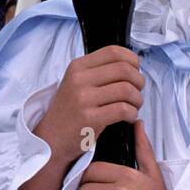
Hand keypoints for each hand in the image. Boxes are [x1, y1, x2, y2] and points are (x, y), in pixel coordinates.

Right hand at [33, 45, 143, 165]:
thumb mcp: (76, 82)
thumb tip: (131, 66)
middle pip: (124, 69)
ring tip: (133, 107)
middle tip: (137, 92)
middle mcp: (79, 79)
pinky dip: (132, 114)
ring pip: (126, 89)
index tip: (135, 71)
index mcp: (78, 67)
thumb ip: (98, 71)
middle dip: (139, 81)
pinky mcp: (90, 118)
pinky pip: (123, 109)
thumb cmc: (69, 111)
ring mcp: (83, 99)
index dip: (132, 60)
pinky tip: (128, 118)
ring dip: (137, 99)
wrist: (51, 138)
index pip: (113, 52)